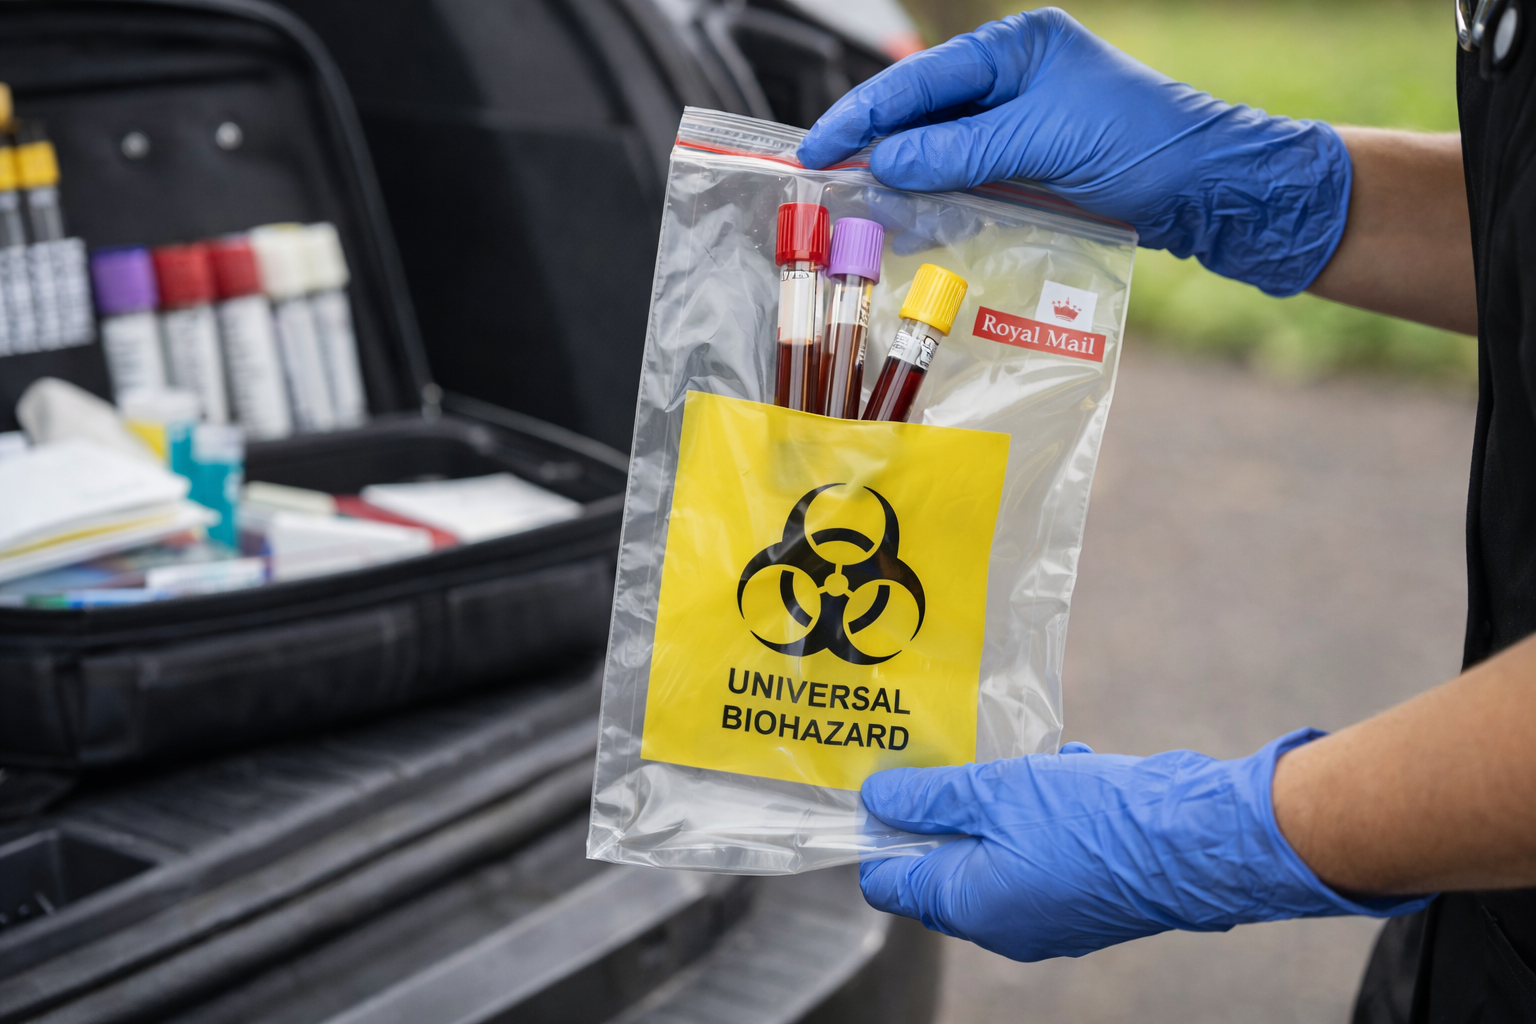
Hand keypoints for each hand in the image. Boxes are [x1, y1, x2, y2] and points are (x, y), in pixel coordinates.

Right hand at [798, 9, 1351, 296]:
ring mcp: (1017, 123)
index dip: (864, 113)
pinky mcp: (1025, 166)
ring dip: (900, 179)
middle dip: (875, 145)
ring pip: (938, 151)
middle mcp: (1012, 78)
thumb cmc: (1145, 145)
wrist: (1210, 189)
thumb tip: (887, 161)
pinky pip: (964, 180)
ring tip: (859, 207)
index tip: (818, 146)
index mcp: (1017, 47)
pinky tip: (910, 220)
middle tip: (825, 179)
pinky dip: (934, 200)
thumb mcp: (1046, 142)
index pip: (921, 77)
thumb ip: (962, 152)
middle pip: (922, 112)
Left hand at [858, 729, 1430, 961]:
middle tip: (942, 759)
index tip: (878, 786)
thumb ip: (931, 798)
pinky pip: (1042, 850)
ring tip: (1010, 760)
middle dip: (939, 812)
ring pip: (997, 851)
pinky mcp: (1087, 894)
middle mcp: (1007, 924)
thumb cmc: (1095, 821)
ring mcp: (1049, 913)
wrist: (1198, 841)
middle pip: (942, 866)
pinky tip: (1061, 769)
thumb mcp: (997, 792)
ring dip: (997, 804)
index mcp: (972, 907)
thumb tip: (876, 800)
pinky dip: (1042, 811)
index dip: (876, 833)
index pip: (890, 882)